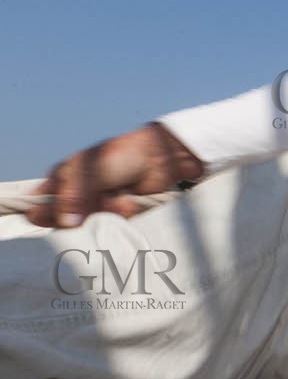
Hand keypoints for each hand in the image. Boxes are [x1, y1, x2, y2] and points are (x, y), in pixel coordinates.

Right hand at [26, 123, 203, 228]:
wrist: (158, 159)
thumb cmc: (120, 156)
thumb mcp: (90, 172)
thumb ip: (74, 196)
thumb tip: (65, 222)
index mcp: (61, 179)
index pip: (38, 203)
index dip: (40, 214)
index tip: (47, 218)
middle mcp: (76, 195)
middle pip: (65, 220)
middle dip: (84, 211)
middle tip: (100, 196)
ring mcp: (96, 205)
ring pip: (92, 222)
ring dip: (109, 208)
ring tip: (120, 191)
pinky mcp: (115, 213)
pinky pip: (113, 222)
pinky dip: (123, 210)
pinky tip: (130, 196)